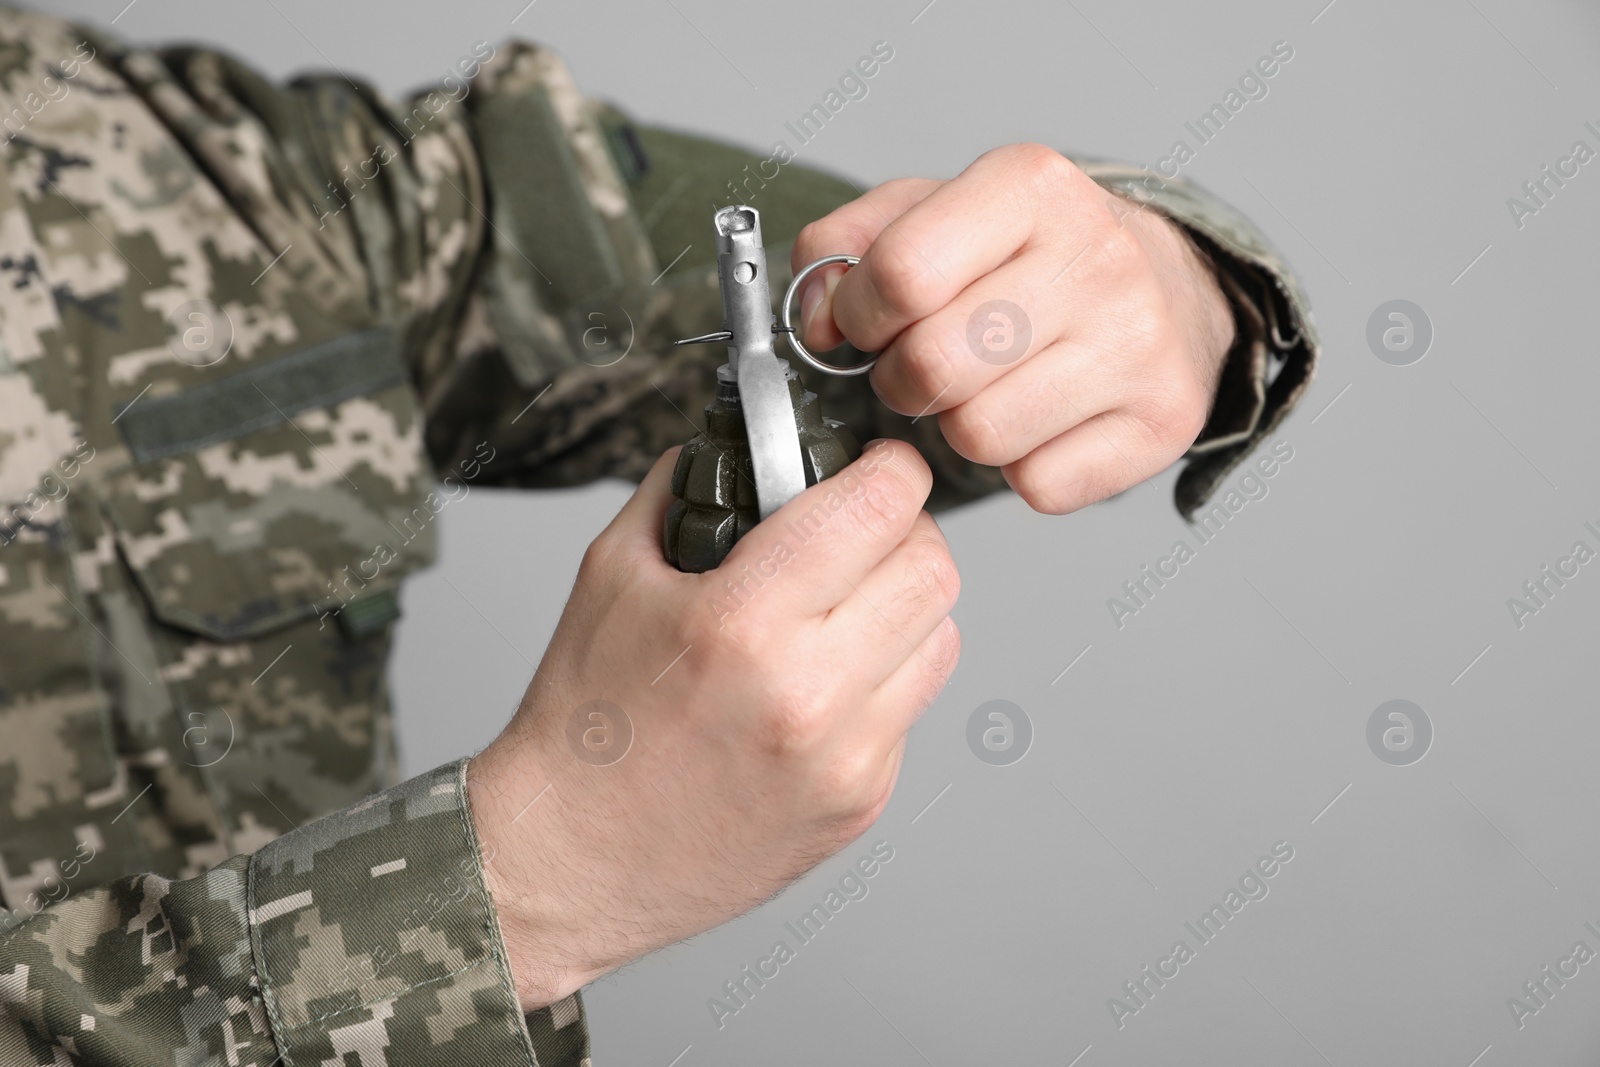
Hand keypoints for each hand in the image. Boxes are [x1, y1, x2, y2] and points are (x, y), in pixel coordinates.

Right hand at [467, 440, 960, 1010]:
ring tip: (844, 612)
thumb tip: (739, 446)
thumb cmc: (584, 726)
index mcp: (742, 622)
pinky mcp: (862, 803)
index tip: (881, 466)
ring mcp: (845, 758)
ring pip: (941, 639)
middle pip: (933, 570)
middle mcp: (809, 693)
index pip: (879, 508)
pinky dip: (881, 681)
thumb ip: (681, 491)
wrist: (570, 859)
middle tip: (863, 535)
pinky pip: (910, 709)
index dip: (891, 469)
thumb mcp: (610, 576)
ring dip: (903, 608)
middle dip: (906, 533)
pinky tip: (821, 686)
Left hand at [793, 143, 1235, 513]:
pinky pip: (1038, 484)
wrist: (1172, 285)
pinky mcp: (1163, 419)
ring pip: (981, 435)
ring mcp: (1139, 342)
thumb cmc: (1031, 254)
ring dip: (961, 426)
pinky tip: (1042, 420)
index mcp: (1031, 186)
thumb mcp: (934, 211)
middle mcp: (1098, 258)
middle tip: (925, 365)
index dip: (860, 315)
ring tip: (986, 388)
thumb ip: (846, 246)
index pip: (901, 273)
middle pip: (933, 365)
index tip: (871, 321)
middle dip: (903, 379)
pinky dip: (1023, 467)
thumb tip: (817, 318)